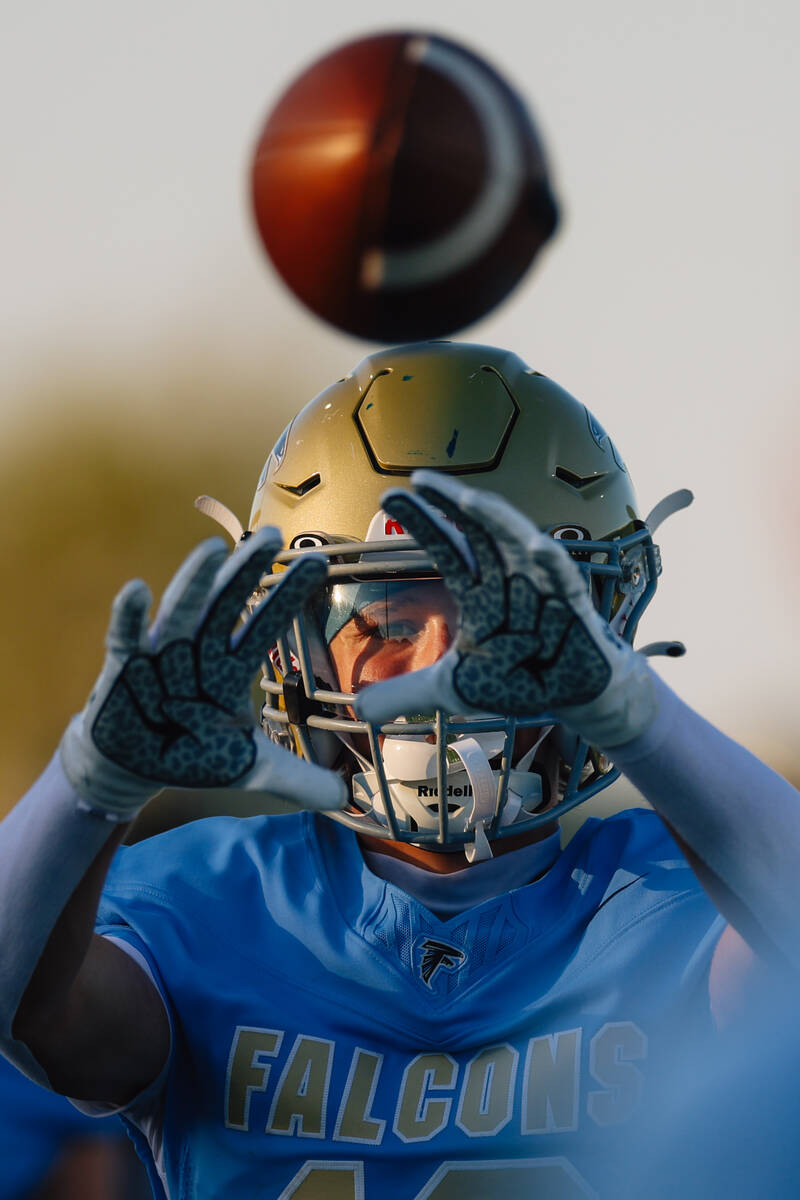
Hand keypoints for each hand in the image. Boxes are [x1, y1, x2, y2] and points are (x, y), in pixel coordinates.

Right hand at [60, 529, 346, 817]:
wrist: (134, 768)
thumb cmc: (194, 754)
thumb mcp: (251, 770)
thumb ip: (299, 780)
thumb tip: (347, 796)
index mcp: (232, 668)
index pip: (266, 625)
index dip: (289, 596)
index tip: (319, 562)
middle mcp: (200, 651)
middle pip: (226, 604)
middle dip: (246, 571)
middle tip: (272, 535)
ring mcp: (160, 655)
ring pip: (181, 612)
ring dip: (195, 583)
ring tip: (213, 549)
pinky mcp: (124, 670)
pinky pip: (125, 640)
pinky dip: (130, 618)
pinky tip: (137, 591)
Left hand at [354, 471, 656, 748]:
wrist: (572, 697)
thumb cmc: (520, 679)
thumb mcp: (453, 689)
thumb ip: (408, 692)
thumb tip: (361, 707)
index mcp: (480, 589)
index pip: (448, 546)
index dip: (423, 522)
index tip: (389, 497)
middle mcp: (510, 577)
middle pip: (479, 528)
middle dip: (451, 504)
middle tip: (420, 481)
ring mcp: (543, 585)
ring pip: (519, 540)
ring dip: (495, 519)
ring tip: (467, 498)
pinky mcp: (573, 606)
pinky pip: (563, 579)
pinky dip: (549, 563)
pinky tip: (535, 547)